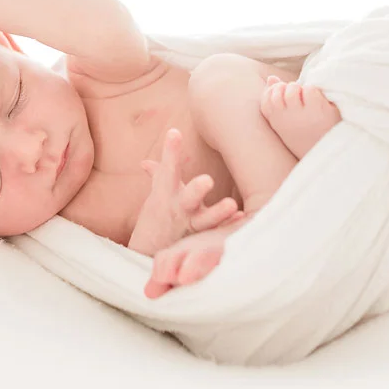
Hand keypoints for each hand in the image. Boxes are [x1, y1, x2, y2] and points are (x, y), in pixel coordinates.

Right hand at [128, 128, 244, 257]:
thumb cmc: (157, 219)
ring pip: (205, 220)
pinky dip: (229, 225)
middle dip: (197, 189)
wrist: (148, 255)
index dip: (171, 152)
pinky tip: (242, 217)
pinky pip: (217, 233)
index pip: (168, 169)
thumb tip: (146, 162)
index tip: (174, 132)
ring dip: (218, 212)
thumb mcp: (155, 197)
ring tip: (232, 205)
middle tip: (207, 180)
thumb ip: (157, 176)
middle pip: (189, 197)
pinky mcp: (201, 240)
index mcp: (166, 193)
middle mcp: (179, 208)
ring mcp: (190, 225)